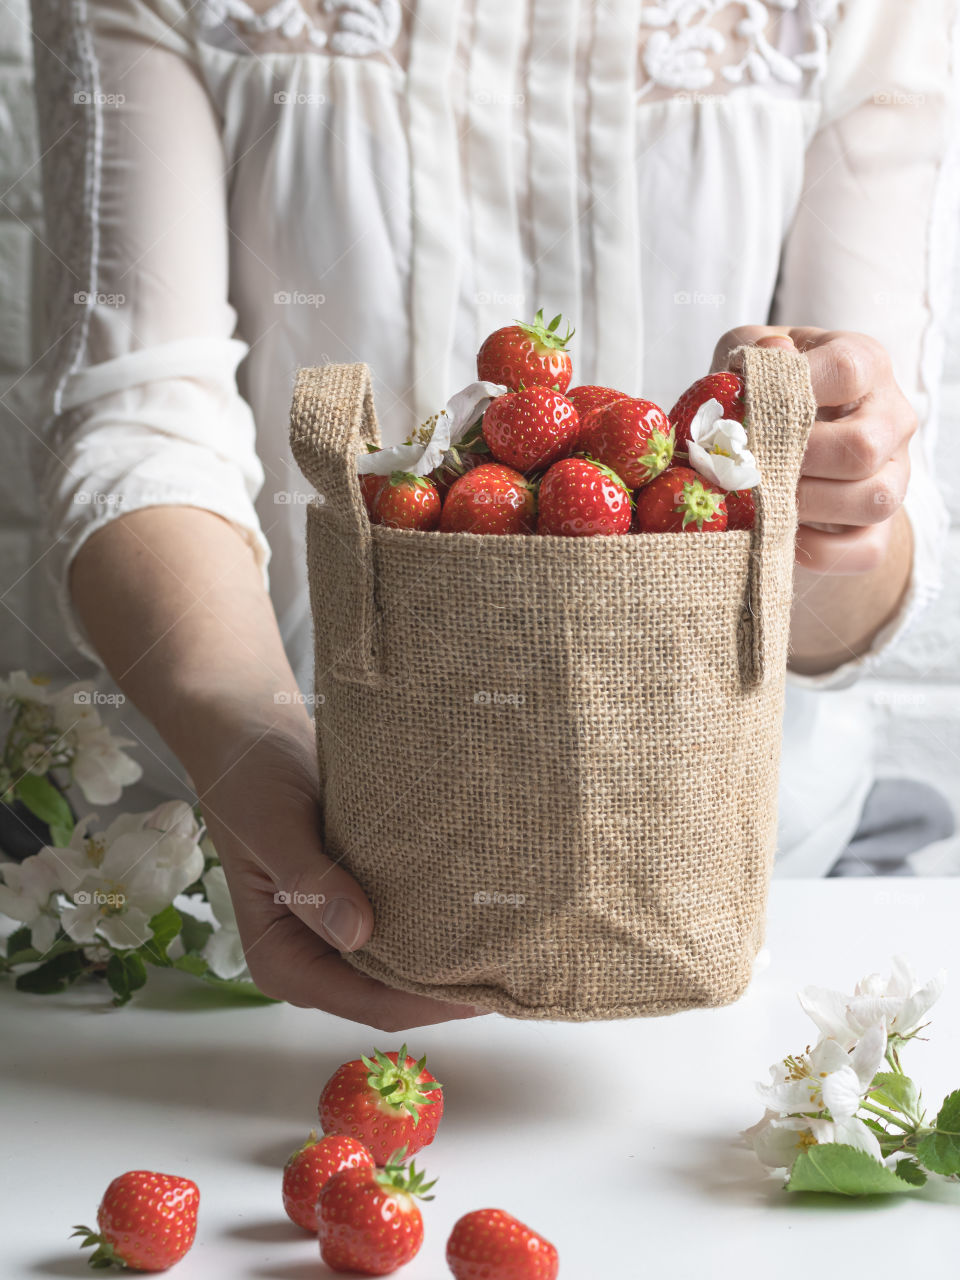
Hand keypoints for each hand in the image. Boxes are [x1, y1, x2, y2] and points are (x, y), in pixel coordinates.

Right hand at [193, 711, 485, 1030]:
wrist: (249, 735)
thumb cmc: (250, 779)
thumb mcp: (274, 827)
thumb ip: (312, 880)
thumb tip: (359, 931)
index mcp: (283, 961)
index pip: (368, 1002)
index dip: (428, 1002)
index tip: (487, 987)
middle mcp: (313, 957)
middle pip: (393, 991)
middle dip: (449, 984)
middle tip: (518, 962)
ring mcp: (338, 930)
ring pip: (405, 961)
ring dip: (449, 953)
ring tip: (511, 938)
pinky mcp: (358, 899)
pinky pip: (406, 923)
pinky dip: (438, 918)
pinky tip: (481, 906)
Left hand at [711, 326, 916, 573]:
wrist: (782, 449)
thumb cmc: (763, 395)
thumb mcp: (747, 359)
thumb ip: (752, 352)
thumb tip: (774, 354)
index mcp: (865, 364)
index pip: (848, 371)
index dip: (794, 392)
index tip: (750, 409)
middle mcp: (891, 419)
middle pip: (862, 447)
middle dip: (794, 462)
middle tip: (748, 467)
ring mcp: (895, 476)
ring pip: (872, 500)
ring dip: (805, 506)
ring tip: (761, 500)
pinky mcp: (881, 528)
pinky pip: (865, 550)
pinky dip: (817, 551)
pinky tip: (779, 535)